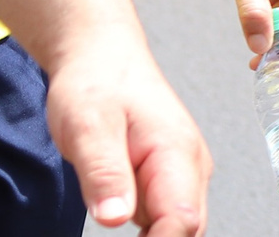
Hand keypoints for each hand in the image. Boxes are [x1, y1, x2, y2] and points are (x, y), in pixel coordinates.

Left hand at [38, 26, 208, 234]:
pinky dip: (146, 229)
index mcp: (176, 152)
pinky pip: (162, 217)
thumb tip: (115, 219)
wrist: (104, 58)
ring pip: (176, 227)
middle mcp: (189, 166)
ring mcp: (181, 173)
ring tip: (109, 207)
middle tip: (110, 217)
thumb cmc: (98, 84)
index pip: (182, 220)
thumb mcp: (89, 126)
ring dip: (151, 236)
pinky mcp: (166, 178)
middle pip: (188, 229)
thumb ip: (104, 173)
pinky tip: (113, 211)